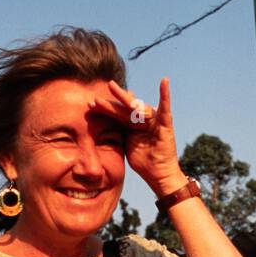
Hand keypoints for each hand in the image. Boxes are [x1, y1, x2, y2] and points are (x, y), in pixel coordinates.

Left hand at [88, 78, 185, 196]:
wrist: (158, 175)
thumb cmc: (143, 162)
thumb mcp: (126, 145)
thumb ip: (118, 133)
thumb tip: (101, 129)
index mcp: (132, 125)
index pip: (116, 114)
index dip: (103, 110)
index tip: (90, 105)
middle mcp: (142, 120)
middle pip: (124, 109)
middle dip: (109, 103)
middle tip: (95, 95)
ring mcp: (154, 121)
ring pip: (138, 108)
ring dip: (125, 98)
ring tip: (112, 88)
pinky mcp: (165, 124)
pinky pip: (165, 108)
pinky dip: (165, 94)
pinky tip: (164, 81)